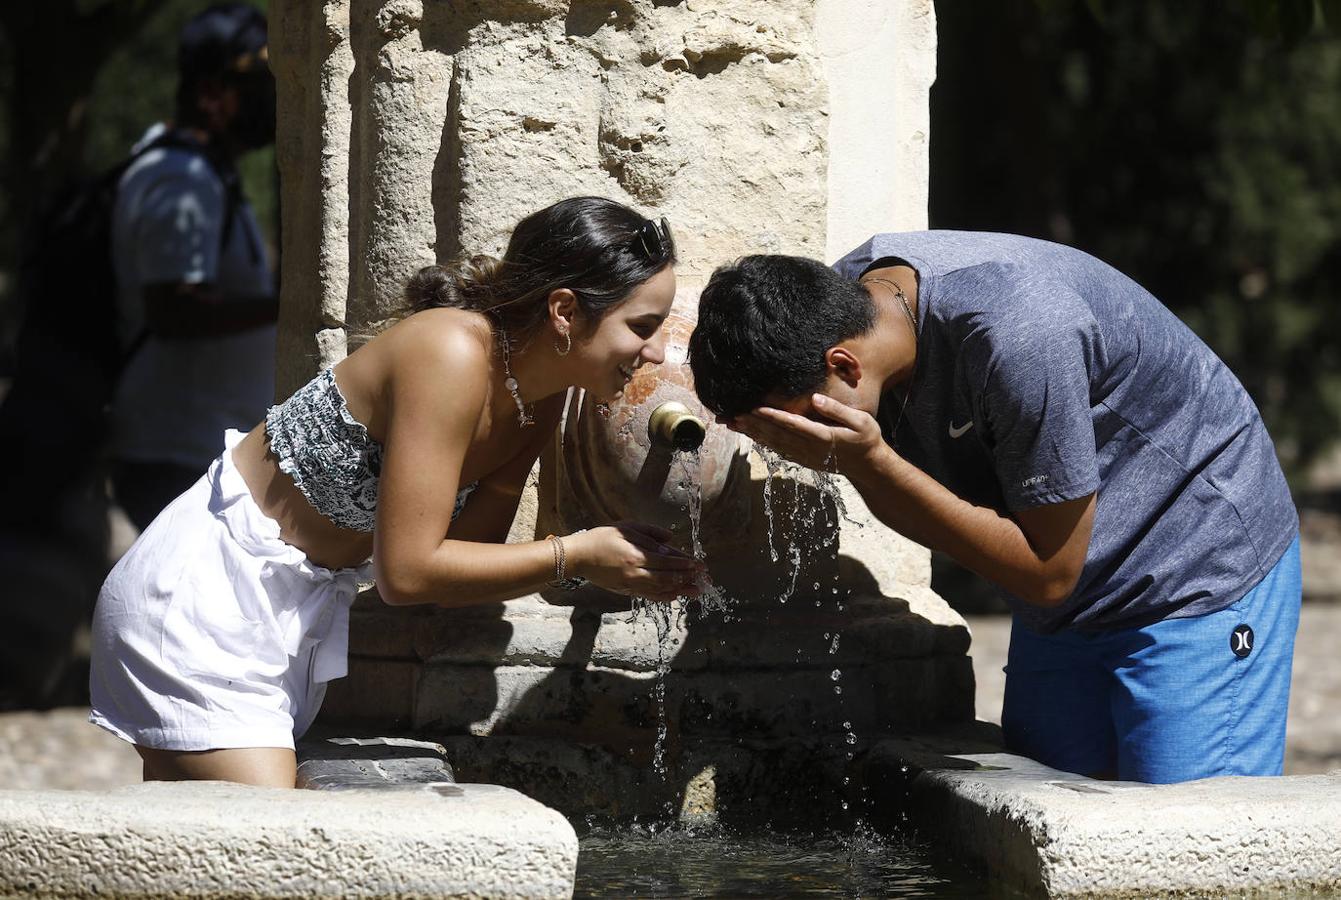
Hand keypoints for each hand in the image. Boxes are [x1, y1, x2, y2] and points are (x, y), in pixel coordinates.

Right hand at [567, 521, 705, 601]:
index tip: (699, 565)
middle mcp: (635, 573)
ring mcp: (630, 584)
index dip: (685, 564)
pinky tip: (675, 595)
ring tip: (695, 591)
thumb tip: (671, 540)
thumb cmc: (602, 537)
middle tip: (704, 579)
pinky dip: (663, 596)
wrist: (580, 556)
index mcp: (636, 555)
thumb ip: (651, 533)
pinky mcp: (626, 591)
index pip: (667, 561)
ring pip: (660, 590)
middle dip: (687, 578)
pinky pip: (649, 595)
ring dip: (680, 590)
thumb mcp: (627, 527)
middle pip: (667, 578)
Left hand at [724, 393, 885, 476]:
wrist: (869, 467)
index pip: (792, 424)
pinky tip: (752, 435)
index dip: (772, 416)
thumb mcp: (861, 421)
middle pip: (776, 435)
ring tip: (734, 424)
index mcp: (822, 437)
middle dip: (753, 424)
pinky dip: (763, 442)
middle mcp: (810, 448)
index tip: (754, 408)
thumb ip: (837, 411)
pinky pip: (779, 450)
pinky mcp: (804, 460)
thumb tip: (816, 399)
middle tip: (732, 415)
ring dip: (753, 433)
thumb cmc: (867, 439)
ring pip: (774, 443)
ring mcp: (805, 456)